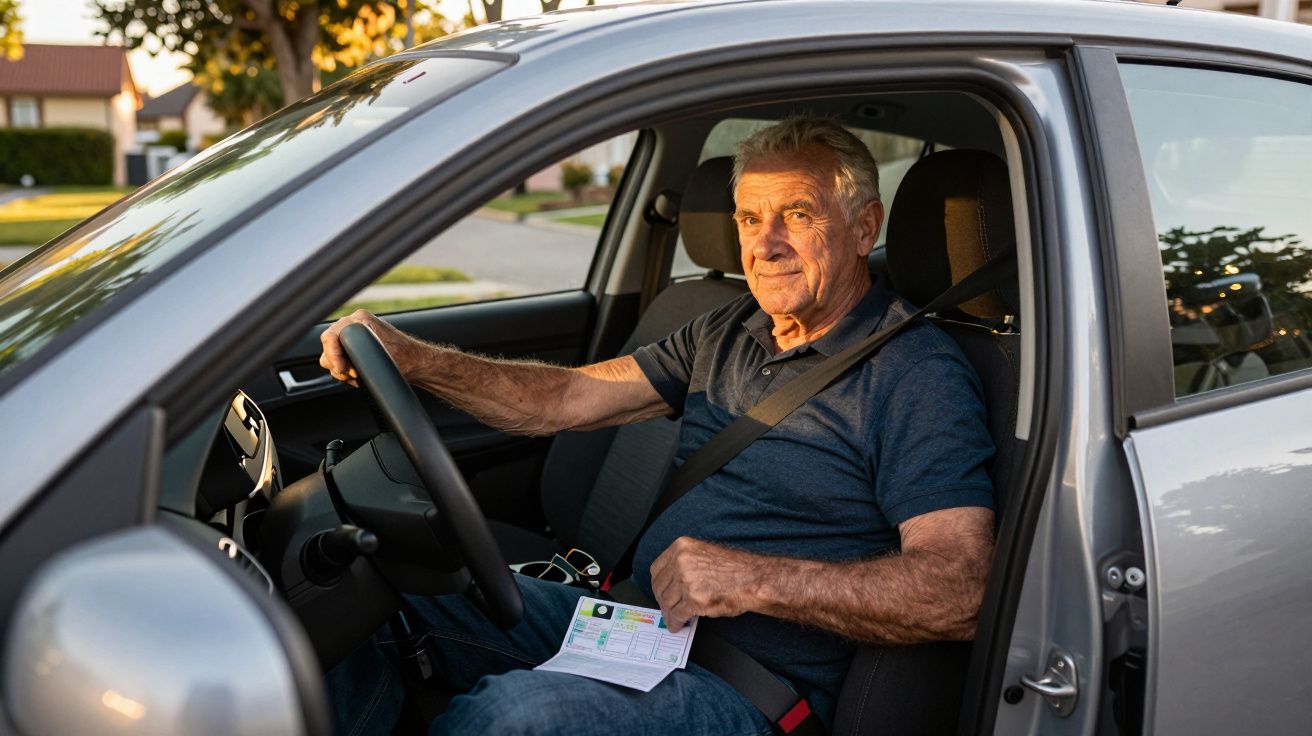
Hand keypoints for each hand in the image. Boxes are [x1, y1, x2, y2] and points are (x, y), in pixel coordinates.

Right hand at [319, 309, 417, 386]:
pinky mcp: (356, 347)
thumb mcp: (380, 354)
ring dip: (342, 370)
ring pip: (331, 357)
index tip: (343, 369)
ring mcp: (354, 336)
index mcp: (361, 320)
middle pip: (328, 347)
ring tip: (358, 376)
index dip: (333, 355)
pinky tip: (359, 376)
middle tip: (353, 374)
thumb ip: (358, 355)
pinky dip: (346, 371)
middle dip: (338, 365)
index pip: (330, 335)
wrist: (417, 363)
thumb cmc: (406, 359)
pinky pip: (340, 361)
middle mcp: (355, 324)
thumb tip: (341, 365)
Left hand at [649, 536, 763, 632]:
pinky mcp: (694, 599)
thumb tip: (671, 585)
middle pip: (659, 587)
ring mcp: (686, 580)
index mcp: (682, 547)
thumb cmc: (735, 569)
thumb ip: (684, 565)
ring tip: (673, 619)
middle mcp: (681, 561)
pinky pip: (677, 614)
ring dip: (669, 613)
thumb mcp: (703, 555)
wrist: (753, 579)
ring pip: (667, 602)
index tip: (660, 592)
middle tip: (667, 609)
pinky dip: (676, 622)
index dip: (658, 585)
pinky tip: (678, 625)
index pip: (657, 569)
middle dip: (663, 601)